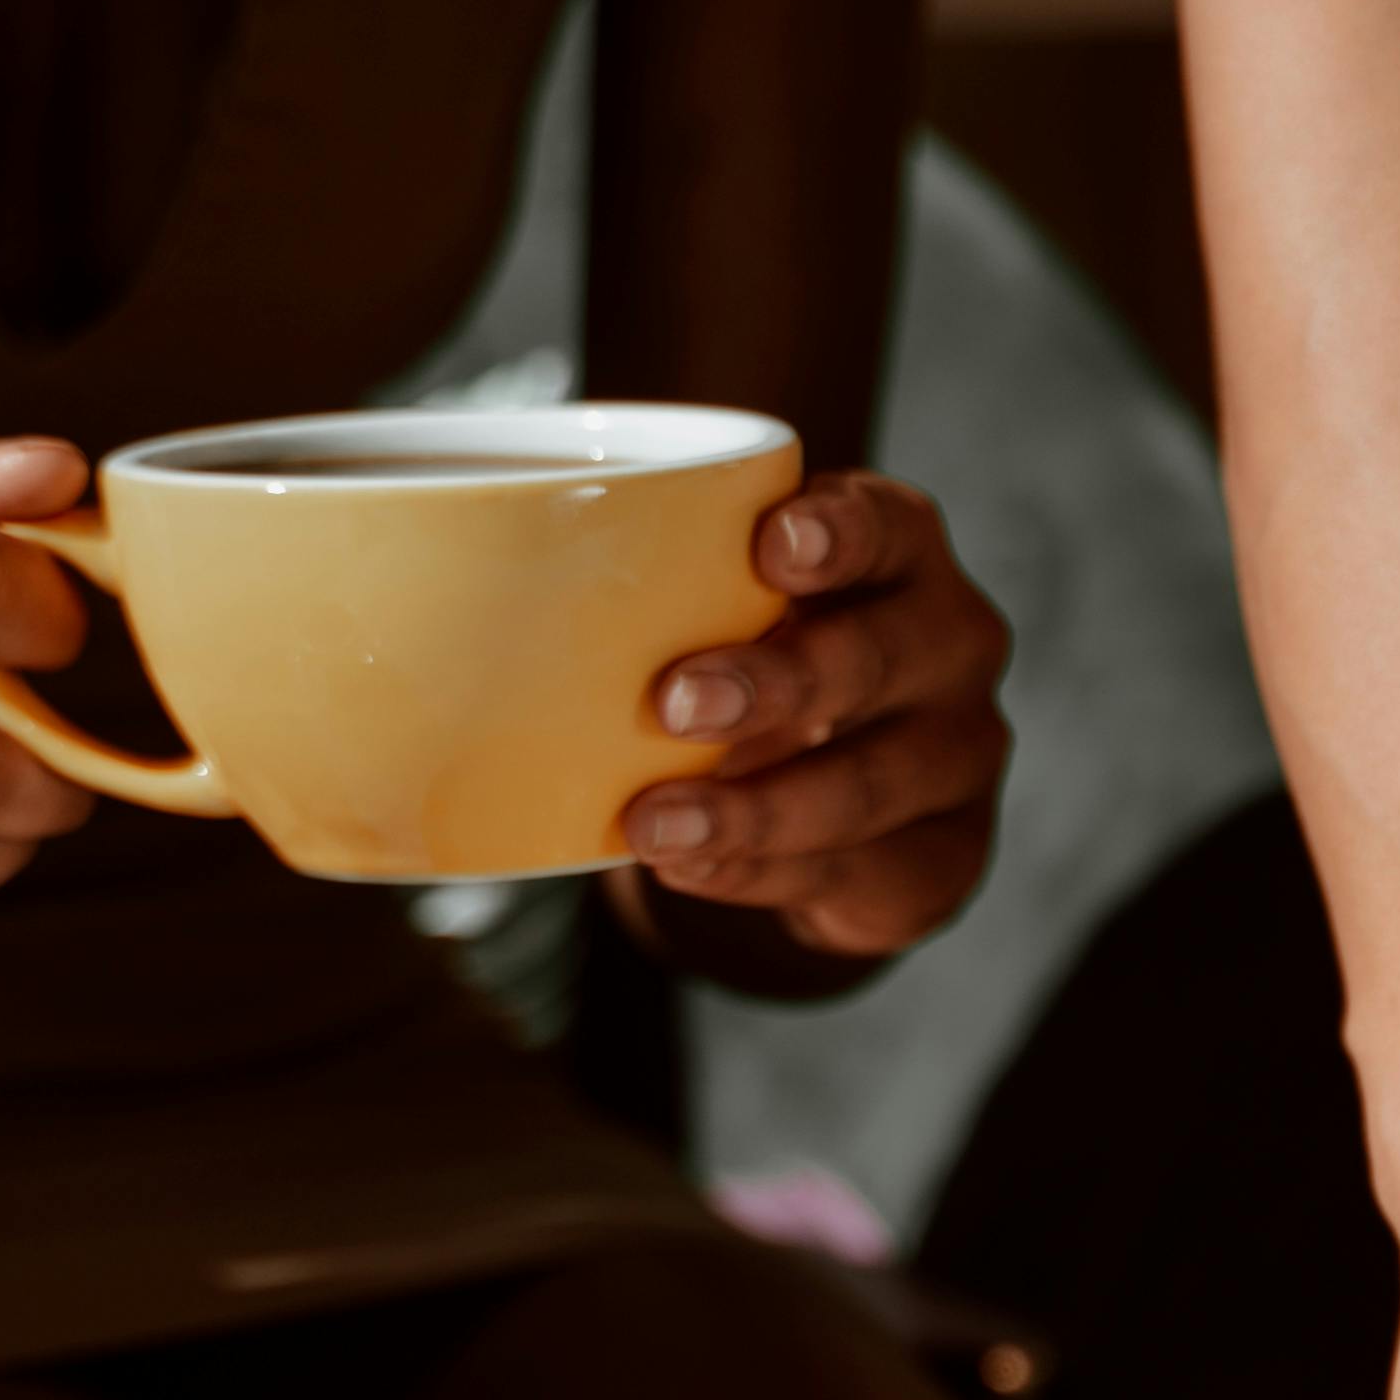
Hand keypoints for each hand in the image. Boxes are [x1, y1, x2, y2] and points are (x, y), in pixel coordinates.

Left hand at [624, 474, 1013, 957]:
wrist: (834, 801)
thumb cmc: (755, 661)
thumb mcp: (716, 604)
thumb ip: (640, 576)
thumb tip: (438, 547)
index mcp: (900, 555)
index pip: (887, 527)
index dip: (837, 534)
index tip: (767, 547)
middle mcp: (952, 645)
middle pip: (883, 657)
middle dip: (779, 680)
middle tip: (672, 702)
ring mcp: (962, 754)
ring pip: (871, 783)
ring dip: (756, 807)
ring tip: (653, 825)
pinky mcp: (950, 854)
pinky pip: (859, 869)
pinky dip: (763, 872)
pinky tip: (693, 867)